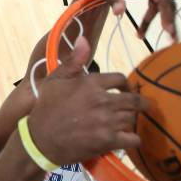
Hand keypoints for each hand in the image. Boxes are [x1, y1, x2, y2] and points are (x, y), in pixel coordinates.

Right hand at [28, 36, 146, 164]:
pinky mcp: (107, 141)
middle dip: (139, 104)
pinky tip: (127, 139)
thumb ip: (73, 61)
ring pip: (132, 119)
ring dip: (130, 121)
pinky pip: (132, 139)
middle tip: (141, 107)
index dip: (125, 85)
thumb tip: (84, 38)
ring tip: (126, 124)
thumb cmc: (45, 109)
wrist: (39, 141)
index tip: (123, 91)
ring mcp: (106, 122)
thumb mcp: (55, 80)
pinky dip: (132, 139)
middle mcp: (102, 100)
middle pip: (133, 100)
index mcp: (91, 83)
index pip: (120, 79)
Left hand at [86, 0, 176, 39]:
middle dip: (169, 21)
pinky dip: (150, 18)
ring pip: (163, 4)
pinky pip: (157, 4)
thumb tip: (118, 12)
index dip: (167, 14)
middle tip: (172, 40)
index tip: (169, 31)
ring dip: (156, 22)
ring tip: (142, 37)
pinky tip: (140, 32)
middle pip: (168, 1)